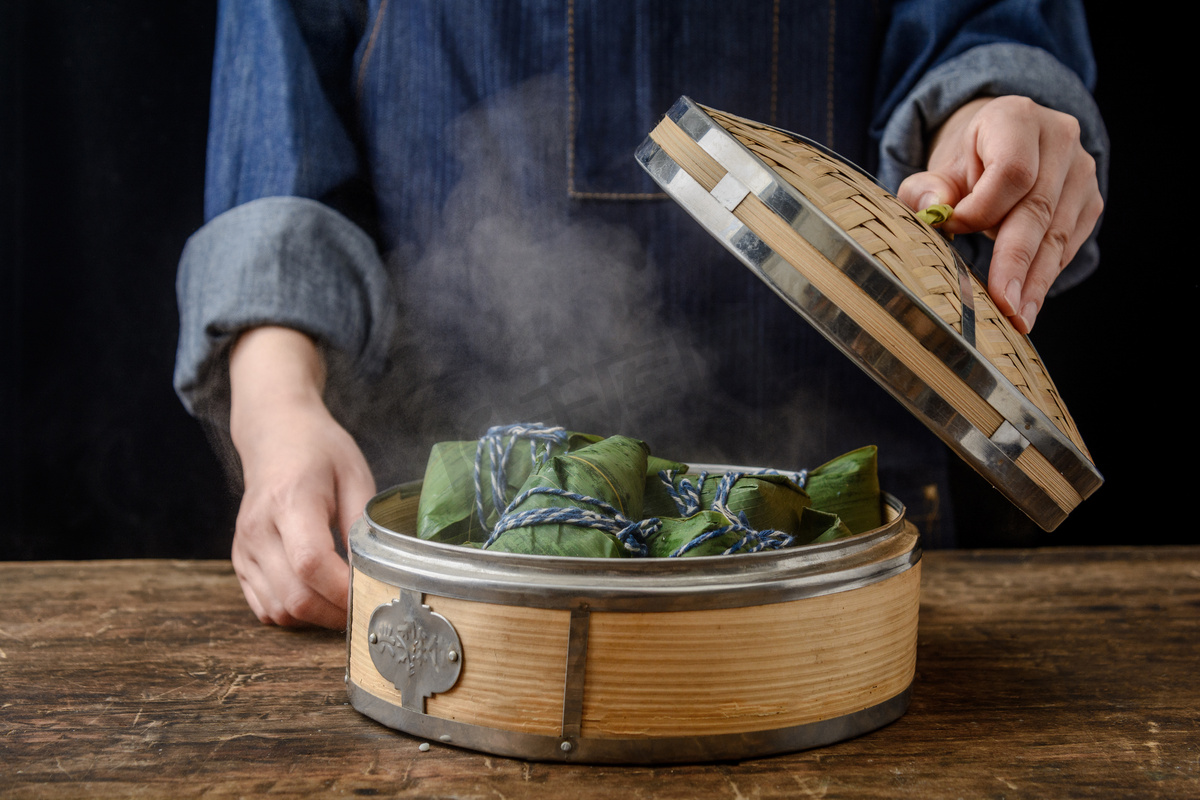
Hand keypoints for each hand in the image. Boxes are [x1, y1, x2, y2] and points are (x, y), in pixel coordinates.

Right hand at [229, 327, 374, 627]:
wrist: (275, 435)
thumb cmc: (320, 451)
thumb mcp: (355, 475)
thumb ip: (362, 523)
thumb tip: (378, 569)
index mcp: (290, 502)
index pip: (312, 563)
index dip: (343, 591)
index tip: (373, 594)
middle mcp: (259, 530)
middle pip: (294, 596)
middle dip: (336, 613)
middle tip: (367, 608)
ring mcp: (245, 548)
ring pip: (279, 609)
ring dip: (316, 618)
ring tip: (345, 605)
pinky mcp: (240, 560)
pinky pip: (265, 607)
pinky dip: (295, 614)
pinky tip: (319, 599)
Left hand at [898, 96, 1102, 332]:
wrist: (1005, 141)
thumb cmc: (968, 159)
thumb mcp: (940, 166)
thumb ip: (926, 188)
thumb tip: (933, 209)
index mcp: (1017, 118)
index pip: (1011, 172)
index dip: (982, 209)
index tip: (954, 231)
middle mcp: (1060, 139)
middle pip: (1038, 209)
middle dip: (1017, 262)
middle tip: (1004, 306)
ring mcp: (1082, 172)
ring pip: (1058, 234)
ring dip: (1035, 281)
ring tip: (1017, 320)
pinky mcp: (1090, 202)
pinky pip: (1068, 245)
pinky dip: (1046, 276)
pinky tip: (1028, 304)